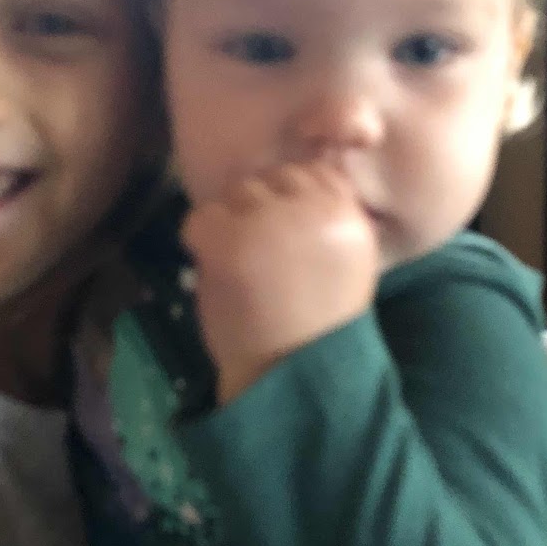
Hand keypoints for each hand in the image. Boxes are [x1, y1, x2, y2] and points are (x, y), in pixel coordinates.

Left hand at [182, 161, 379, 402]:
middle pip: (273, 178)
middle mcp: (313, 209)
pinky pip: (199, 217)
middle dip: (260, 207)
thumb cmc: (316, 326)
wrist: (292, 375)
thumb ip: (324, 220)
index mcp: (347, 215)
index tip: (284, 230)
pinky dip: (199, 239)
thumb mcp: (343, 263)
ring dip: (230, 222)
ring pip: (235, 193)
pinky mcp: (229, 240)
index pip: (314, 171)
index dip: (291, 196)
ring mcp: (269, 221)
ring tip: (237, 261)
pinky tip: (213, 266)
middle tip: (256, 248)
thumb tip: (288, 183)